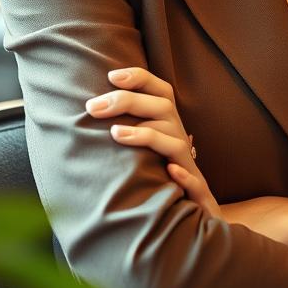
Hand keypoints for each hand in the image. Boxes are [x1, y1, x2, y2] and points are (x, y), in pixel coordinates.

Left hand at [86, 66, 221, 218]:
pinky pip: (195, 181)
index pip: (161, 90)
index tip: (110, 75)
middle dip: (127, 102)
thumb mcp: (145, 146)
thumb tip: (90, 109)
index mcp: (169, 124)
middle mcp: (180, 137)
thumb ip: (127, 126)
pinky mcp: (197, 194)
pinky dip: (183, 176)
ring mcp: (188, 164)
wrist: (196, 212)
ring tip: (114, 133)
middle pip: (163, 108)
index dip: (139, 78)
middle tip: (93, 107)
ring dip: (145, 134)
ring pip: (174, 141)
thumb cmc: (161, 175)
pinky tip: (169, 171)